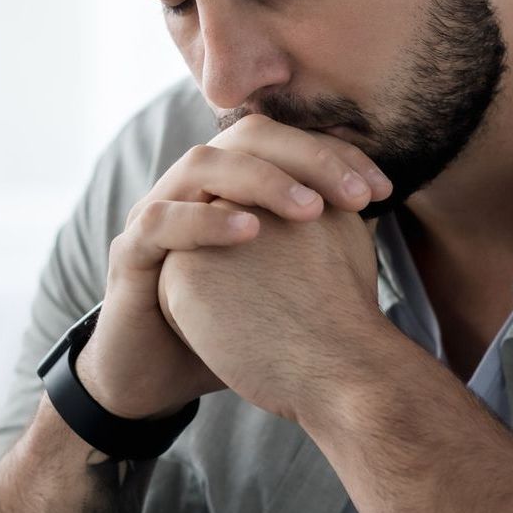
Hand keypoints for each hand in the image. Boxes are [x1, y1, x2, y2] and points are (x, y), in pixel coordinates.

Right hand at [75, 114, 391, 419]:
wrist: (163, 376)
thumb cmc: (231, 323)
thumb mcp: (284, 277)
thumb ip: (321, 236)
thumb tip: (380, 205)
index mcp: (231, 183)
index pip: (286, 142)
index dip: (335, 155)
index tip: (384, 189)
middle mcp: (193, 187)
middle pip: (247, 136)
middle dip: (307, 157)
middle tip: (357, 195)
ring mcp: (156, 213)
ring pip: (203, 164)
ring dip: (262, 180)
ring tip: (311, 210)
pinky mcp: (129, 255)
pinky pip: (162, 221)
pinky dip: (206, 221)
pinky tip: (249, 232)